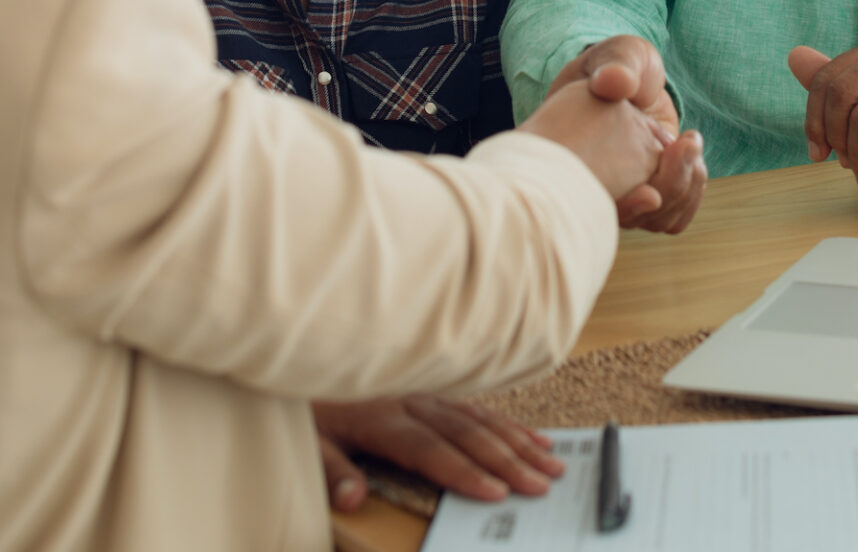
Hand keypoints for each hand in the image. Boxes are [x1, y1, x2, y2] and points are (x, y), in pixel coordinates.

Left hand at [313, 395, 564, 510]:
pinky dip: (507, 421)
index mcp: (381, 418)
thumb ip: (330, 470)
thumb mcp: (308, 442)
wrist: (305, 358)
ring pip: (479, 417)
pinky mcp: (432, 386)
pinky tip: (532, 435)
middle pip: (466, 433)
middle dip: (508, 459)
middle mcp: (411, 401)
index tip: (496, 492)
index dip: (463, 471)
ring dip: (518, 440)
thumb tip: (352, 499)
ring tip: (552, 462)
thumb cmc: (308, 406)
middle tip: (543, 483)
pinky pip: (476, 404)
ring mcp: (425, 391)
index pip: (429, 449)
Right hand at [547, 36, 705, 233]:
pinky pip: (672, 216)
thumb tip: (612, 83)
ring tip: (690, 144)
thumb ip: (616, 67)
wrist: (632, 79)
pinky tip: (694, 160)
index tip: (651, 195)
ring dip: (685, 188)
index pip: (597, 201)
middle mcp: (601, 182)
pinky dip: (691, 193)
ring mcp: (627, 191)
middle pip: (634, 217)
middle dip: (670, 186)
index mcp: (580, 155)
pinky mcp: (651, 191)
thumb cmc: (619, 65)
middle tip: (687, 143)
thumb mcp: (617, 56)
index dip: (626, 207)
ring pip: (657, 219)